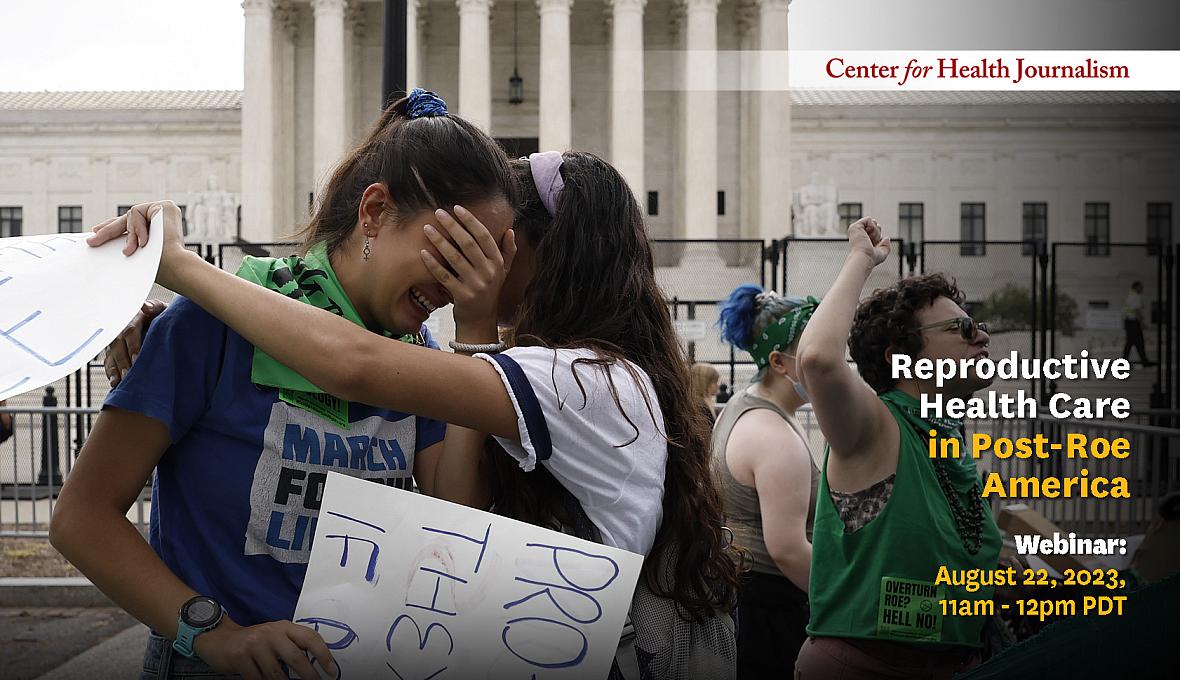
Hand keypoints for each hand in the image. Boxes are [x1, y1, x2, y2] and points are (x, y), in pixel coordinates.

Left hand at [87, 201, 190, 288]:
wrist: (174, 266)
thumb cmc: (160, 267)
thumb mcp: (137, 252)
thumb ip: (127, 242)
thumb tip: (101, 238)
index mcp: (160, 230)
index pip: (132, 225)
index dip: (113, 228)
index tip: (96, 232)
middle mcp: (163, 219)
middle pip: (128, 219)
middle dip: (108, 230)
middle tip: (93, 240)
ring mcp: (165, 211)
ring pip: (131, 216)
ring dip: (128, 235)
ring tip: (129, 251)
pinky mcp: (165, 206)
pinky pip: (137, 213)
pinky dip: (137, 228)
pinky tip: (144, 242)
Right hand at [104, 300, 166, 387]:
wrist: (163, 321)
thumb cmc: (163, 315)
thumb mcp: (162, 308)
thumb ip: (155, 307)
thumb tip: (145, 306)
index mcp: (133, 317)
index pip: (130, 331)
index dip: (132, 345)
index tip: (136, 359)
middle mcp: (121, 329)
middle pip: (118, 346)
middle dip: (122, 361)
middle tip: (128, 374)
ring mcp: (117, 341)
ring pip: (111, 355)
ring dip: (114, 369)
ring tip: (117, 382)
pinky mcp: (115, 352)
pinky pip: (110, 362)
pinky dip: (111, 372)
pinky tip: (114, 383)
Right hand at [194, 619, 337, 679]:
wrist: (220, 639)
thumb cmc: (254, 641)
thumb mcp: (276, 636)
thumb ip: (293, 645)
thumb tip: (317, 663)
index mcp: (284, 627)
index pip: (310, 638)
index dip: (323, 655)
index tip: (331, 670)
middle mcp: (271, 634)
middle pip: (296, 657)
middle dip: (309, 675)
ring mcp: (255, 645)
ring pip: (276, 673)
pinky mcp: (240, 659)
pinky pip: (258, 679)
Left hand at [419, 205, 515, 329]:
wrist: (480, 320)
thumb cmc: (490, 291)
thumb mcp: (503, 272)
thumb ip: (508, 251)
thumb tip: (511, 230)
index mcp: (497, 263)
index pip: (484, 236)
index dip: (470, 221)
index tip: (457, 208)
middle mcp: (488, 272)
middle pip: (468, 244)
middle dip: (452, 226)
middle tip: (439, 213)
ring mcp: (475, 285)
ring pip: (455, 258)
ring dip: (440, 241)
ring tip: (427, 228)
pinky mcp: (461, 295)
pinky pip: (444, 276)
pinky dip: (433, 264)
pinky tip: (423, 253)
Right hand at [846, 216, 889, 266]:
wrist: (864, 257)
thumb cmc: (871, 258)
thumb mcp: (882, 253)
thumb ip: (886, 246)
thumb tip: (886, 238)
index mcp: (864, 241)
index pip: (875, 232)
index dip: (878, 237)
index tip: (874, 246)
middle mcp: (859, 235)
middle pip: (875, 226)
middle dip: (877, 233)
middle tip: (871, 242)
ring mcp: (856, 231)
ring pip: (873, 222)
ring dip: (875, 232)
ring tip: (868, 240)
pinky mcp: (854, 227)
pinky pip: (868, 219)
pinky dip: (871, 227)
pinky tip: (866, 235)